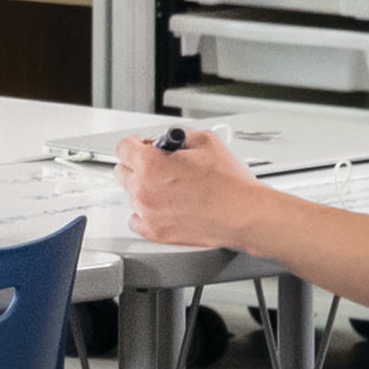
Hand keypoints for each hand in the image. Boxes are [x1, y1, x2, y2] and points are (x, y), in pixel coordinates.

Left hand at [116, 125, 271, 255]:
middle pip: (123, 171)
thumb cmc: (230, 184)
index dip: (137, 144)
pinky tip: (164, 207)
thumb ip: (179, 136)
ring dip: (145, 189)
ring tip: (171, 188)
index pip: (124, 148)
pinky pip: (136, 220)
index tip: (144, 147)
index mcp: (151, 164)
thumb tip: (170, 139)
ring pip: (131, 195)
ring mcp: (148, 212)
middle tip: (160, 167)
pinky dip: (146, 213)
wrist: (245, 214)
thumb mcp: (206, 141)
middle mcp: (143, 189)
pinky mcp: (155, 232)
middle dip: (139, 166)